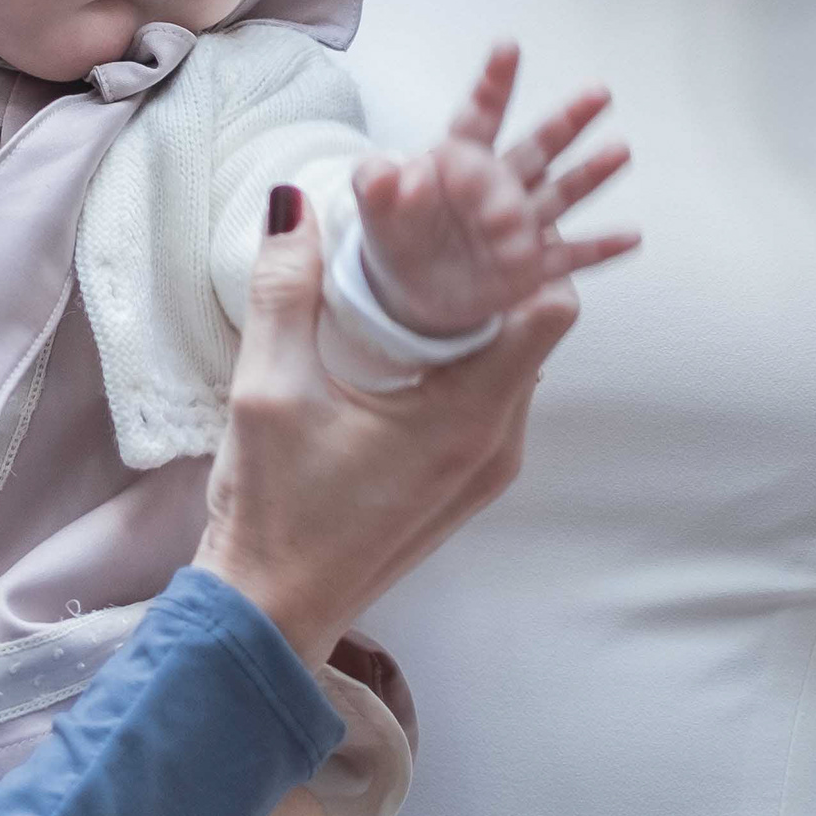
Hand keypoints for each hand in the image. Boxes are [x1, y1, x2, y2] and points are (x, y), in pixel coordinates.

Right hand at [191, 182, 575, 665]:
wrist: (271, 613)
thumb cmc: (274, 512)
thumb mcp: (267, 390)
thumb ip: (286, 289)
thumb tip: (295, 202)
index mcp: (467, 418)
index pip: (548, 307)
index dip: (521, 247)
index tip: (473, 208)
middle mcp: (497, 443)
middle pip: (535, 326)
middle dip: (498, 267)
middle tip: (446, 217)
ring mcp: (488, 465)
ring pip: (515, 358)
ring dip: (480, 309)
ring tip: (425, 260)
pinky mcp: (468, 478)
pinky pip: (491, 393)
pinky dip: (466, 351)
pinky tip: (409, 328)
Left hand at [354, 42, 636, 338]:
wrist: (410, 290)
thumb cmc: (397, 235)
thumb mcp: (375, 210)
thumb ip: (378, 185)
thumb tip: (398, 170)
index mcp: (459, 161)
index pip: (479, 116)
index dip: (493, 83)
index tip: (508, 46)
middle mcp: (498, 185)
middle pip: (537, 146)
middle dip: (566, 120)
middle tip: (598, 91)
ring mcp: (519, 224)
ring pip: (561, 193)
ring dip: (591, 174)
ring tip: (621, 150)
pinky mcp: (530, 266)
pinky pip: (569, 258)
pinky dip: (600, 248)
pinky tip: (632, 236)